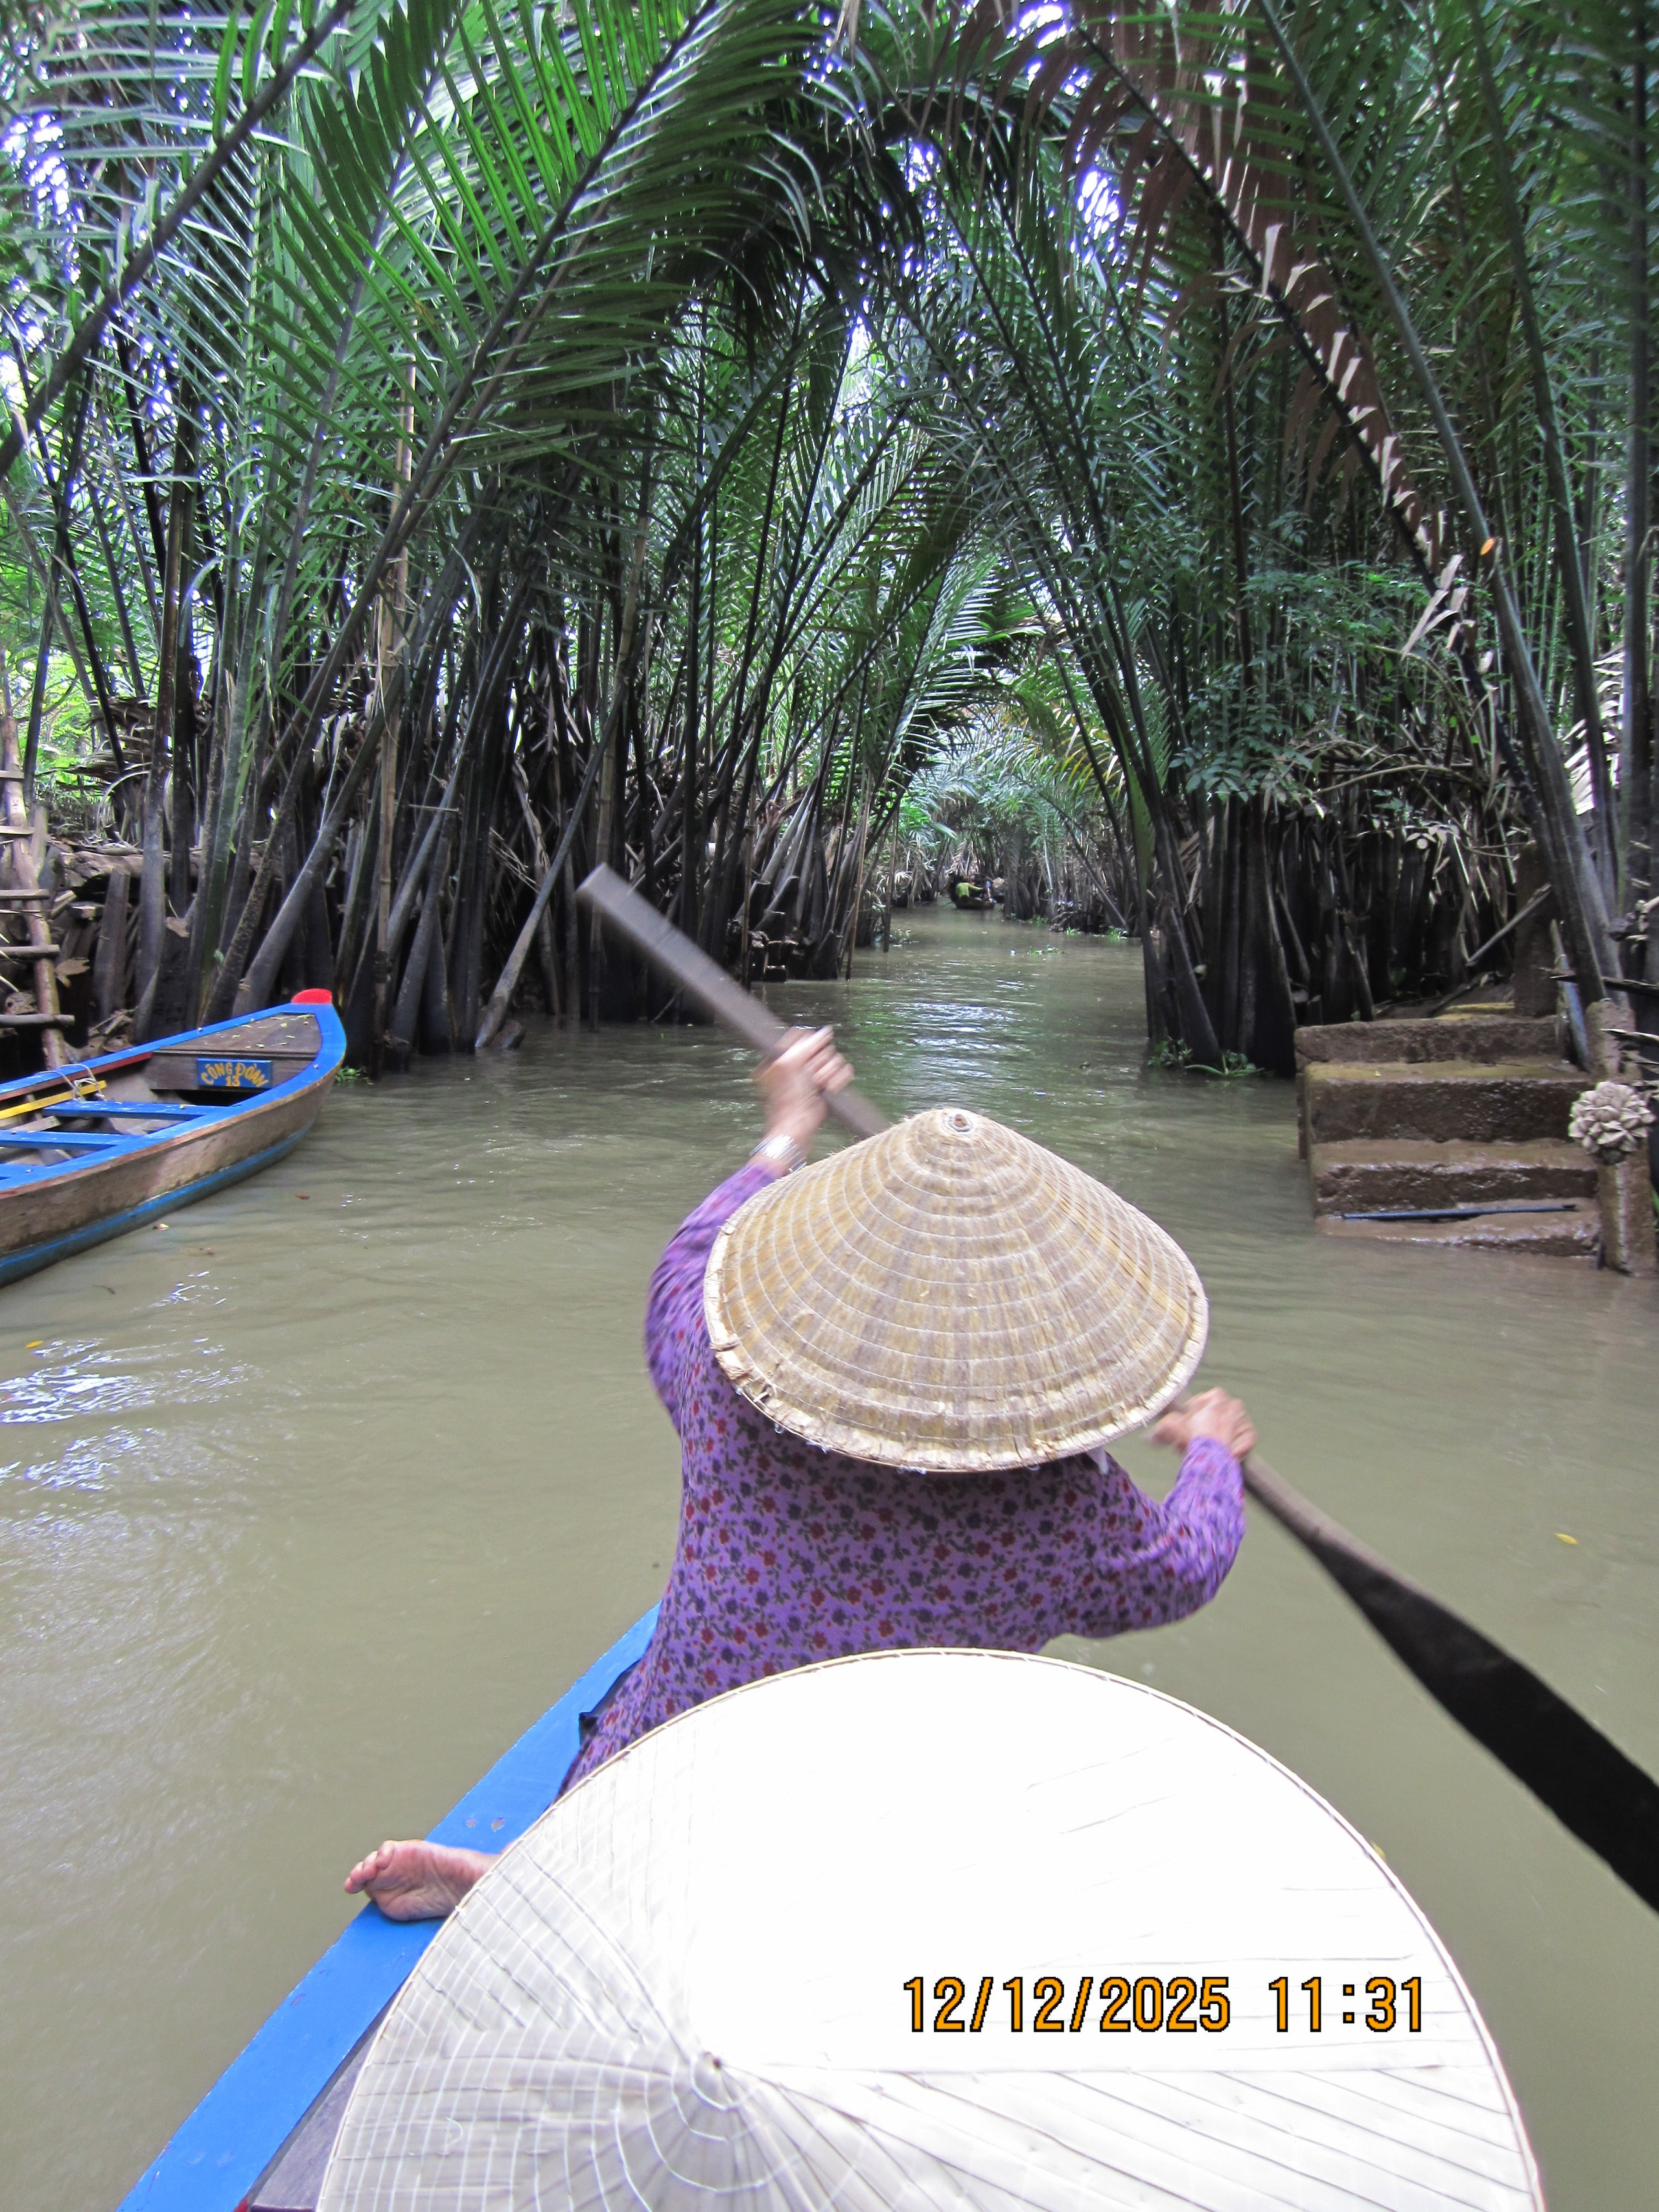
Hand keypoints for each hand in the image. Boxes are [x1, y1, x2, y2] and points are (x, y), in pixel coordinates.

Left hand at [755, 1026, 851, 1157]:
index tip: (804, 1058)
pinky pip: (845, 1072)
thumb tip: (826, 1031)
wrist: (796, 1126)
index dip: (808, 1046)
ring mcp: (816, 1075)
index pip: (804, 1035)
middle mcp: (800, 1064)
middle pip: (823, 1048)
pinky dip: (839, 1080)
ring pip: (835, 1059)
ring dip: (828, 1073)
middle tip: (809, 1078)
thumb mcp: (787, 1064)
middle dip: (819, 1063)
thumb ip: (806, 1044)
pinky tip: (830, 1088)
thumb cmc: (786, 1099)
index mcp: (785, 1055)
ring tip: (818, 1086)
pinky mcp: (829, 1086)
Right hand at [1150, 1388, 1255, 1460]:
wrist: (1212, 1456)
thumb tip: (1148, 1438)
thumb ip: (1161, 1428)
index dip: (1192, 1414)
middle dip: (1208, 1425)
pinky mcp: (1251, 1437)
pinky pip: (1244, 1440)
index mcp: (1216, 1396)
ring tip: (1210, 1447)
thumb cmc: (1193, 1437)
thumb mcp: (1171, 1427)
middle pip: (1218, 1413)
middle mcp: (1233, 1405)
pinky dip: (1236, 1446)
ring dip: (1222, 1434)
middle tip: (1196, 1439)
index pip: (1203, 1400)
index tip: (1186, 1426)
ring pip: (1232, 1426)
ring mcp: (1244, 1421)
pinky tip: (1225, 1452)